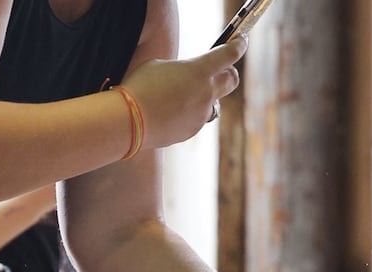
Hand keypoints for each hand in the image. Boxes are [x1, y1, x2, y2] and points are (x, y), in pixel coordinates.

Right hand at [120, 37, 246, 148]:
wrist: (130, 120)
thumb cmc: (140, 86)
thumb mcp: (160, 66)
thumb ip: (182, 70)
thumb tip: (189, 79)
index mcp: (199, 70)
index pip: (228, 55)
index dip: (237, 46)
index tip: (241, 42)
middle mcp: (207, 93)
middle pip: (232, 81)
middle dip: (228, 73)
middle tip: (221, 69)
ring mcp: (202, 114)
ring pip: (210, 102)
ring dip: (201, 96)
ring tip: (178, 94)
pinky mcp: (193, 130)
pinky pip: (195, 117)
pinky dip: (187, 112)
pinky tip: (168, 110)